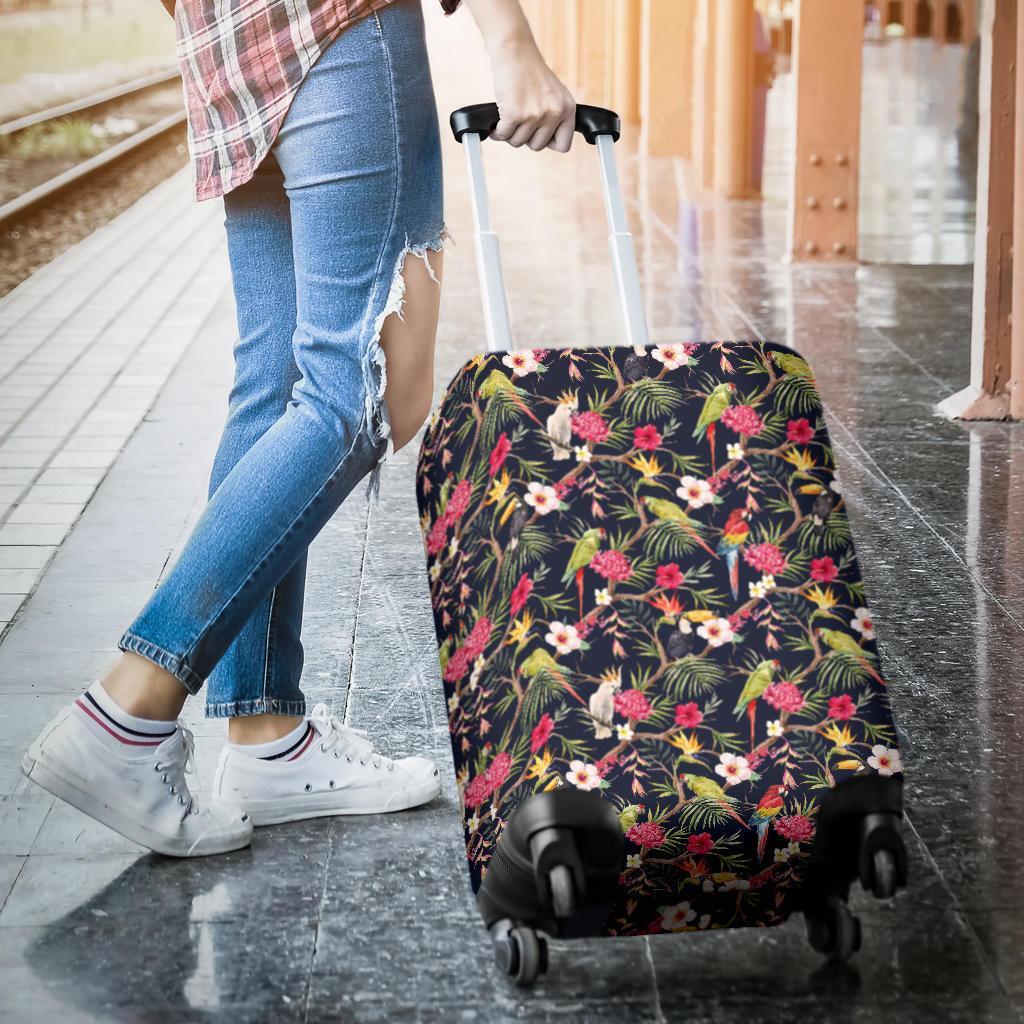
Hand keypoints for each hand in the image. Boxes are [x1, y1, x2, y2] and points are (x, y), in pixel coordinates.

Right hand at [487, 37, 575, 151]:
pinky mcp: (515, 114)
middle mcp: (554, 112)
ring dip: (509, 133)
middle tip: (518, 122)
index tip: (537, 133)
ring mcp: (534, 114)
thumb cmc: (529, 70)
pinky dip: (497, 131)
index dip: (547, 142)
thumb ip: (555, 116)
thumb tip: (545, 142)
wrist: (514, 49)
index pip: (563, 145)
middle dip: (525, 137)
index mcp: (567, 108)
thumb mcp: (553, 93)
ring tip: (508, 118)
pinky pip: (503, 136)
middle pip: (537, 146)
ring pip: (518, 142)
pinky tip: (497, 122)